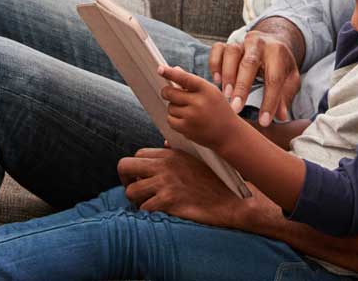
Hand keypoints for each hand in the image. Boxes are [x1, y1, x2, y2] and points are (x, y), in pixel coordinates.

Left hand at [118, 149, 273, 229]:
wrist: (231, 201)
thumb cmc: (215, 182)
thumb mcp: (197, 159)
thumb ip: (177, 153)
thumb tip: (164, 144)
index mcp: (171, 153)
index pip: (138, 154)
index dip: (135, 168)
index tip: (140, 179)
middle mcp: (165, 165)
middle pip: (125, 165)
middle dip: (125, 180)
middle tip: (134, 190)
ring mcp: (166, 183)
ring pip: (131, 191)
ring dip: (138, 201)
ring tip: (149, 205)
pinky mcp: (168, 201)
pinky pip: (144, 208)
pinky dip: (149, 214)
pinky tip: (160, 213)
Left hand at [160, 65, 244, 148]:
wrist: (229, 134)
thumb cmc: (219, 110)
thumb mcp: (211, 92)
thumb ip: (193, 82)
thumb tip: (175, 69)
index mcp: (207, 89)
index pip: (184, 78)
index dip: (170, 73)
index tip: (160, 69)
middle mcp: (199, 102)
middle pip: (171, 93)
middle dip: (167, 92)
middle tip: (169, 93)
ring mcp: (192, 116)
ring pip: (170, 107)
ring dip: (173, 107)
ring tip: (186, 110)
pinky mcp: (187, 129)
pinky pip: (170, 120)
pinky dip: (173, 119)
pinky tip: (184, 119)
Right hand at [208, 25, 301, 125]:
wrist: (273, 40)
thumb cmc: (281, 64)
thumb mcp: (289, 79)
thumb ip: (285, 96)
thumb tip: (281, 116)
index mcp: (277, 52)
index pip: (274, 79)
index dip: (269, 101)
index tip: (264, 122)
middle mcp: (259, 44)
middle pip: (250, 63)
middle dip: (242, 87)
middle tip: (236, 108)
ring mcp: (242, 42)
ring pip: (232, 53)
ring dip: (228, 75)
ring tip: (225, 95)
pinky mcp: (228, 43)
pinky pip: (218, 49)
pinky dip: (215, 63)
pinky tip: (216, 80)